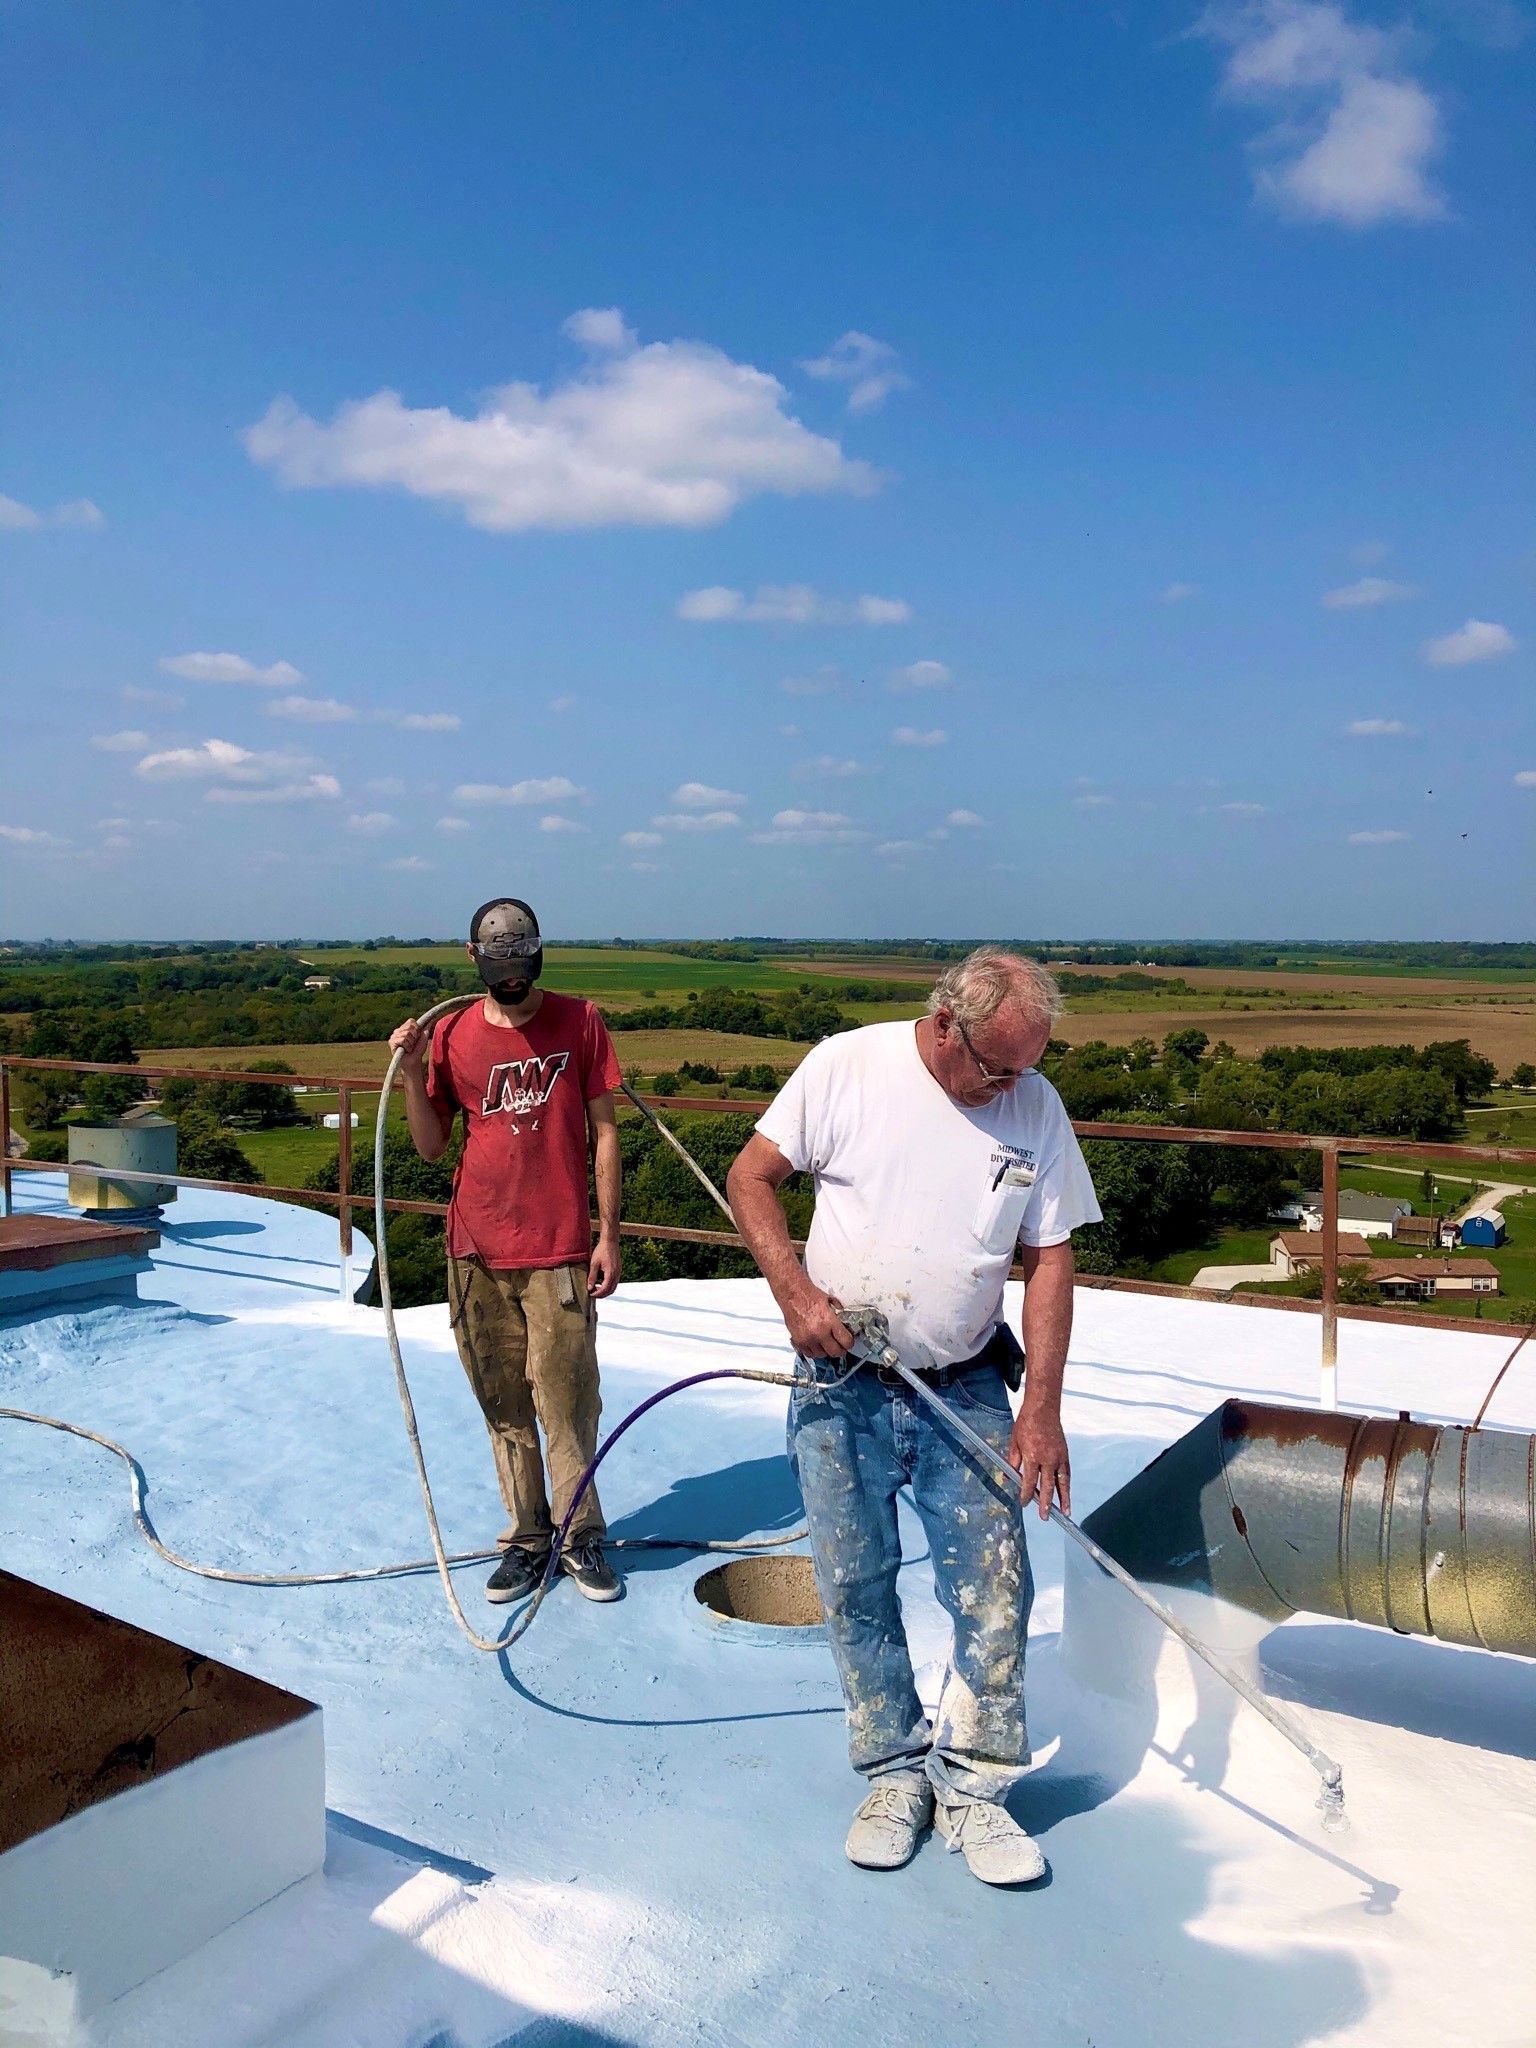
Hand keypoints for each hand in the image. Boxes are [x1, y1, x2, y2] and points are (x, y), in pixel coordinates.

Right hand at [388, 1018, 427, 1065]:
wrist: (413, 1061)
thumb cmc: (417, 1050)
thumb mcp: (424, 1038)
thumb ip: (426, 1028)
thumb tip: (431, 1020)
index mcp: (405, 1028)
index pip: (411, 1021)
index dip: (417, 1029)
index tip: (417, 1036)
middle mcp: (398, 1030)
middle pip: (409, 1027)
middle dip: (414, 1037)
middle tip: (413, 1044)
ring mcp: (394, 1036)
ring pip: (406, 1034)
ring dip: (411, 1043)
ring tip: (409, 1048)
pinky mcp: (391, 1042)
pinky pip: (402, 1039)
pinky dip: (407, 1046)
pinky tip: (406, 1050)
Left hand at [588, 1233, 620, 1299]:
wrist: (610, 1241)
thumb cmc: (601, 1250)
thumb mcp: (594, 1264)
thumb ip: (592, 1277)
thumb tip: (589, 1288)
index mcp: (610, 1273)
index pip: (605, 1289)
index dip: (597, 1294)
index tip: (590, 1294)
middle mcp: (616, 1274)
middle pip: (611, 1291)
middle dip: (602, 1295)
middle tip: (593, 1293)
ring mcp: (619, 1272)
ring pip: (613, 1287)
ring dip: (605, 1290)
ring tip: (596, 1288)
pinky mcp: (618, 1270)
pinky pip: (614, 1281)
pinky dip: (608, 1285)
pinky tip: (600, 1281)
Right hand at [780, 1285, 855, 1359]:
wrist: (791, 1293)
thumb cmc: (808, 1295)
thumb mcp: (829, 1300)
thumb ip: (838, 1311)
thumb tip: (845, 1320)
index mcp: (829, 1321)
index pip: (846, 1341)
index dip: (850, 1342)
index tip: (849, 1341)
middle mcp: (818, 1332)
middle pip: (835, 1352)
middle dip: (840, 1349)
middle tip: (840, 1345)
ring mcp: (807, 1338)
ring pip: (822, 1355)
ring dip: (826, 1350)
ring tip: (827, 1343)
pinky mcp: (798, 1341)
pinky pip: (809, 1353)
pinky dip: (814, 1351)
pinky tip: (816, 1344)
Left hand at [1008, 1406, 1070, 1520]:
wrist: (1043, 1409)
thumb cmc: (1026, 1424)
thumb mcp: (1014, 1443)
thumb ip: (1012, 1462)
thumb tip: (1008, 1478)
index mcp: (1032, 1456)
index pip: (1029, 1481)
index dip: (1026, 1494)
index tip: (1024, 1503)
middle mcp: (1047, 1459)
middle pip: (1047, 1486)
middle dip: (1045, 1503)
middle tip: (1044, 1517)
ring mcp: (1058, 1457)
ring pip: (1062, 1482)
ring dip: (1063, 1499)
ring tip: (1064, 1513)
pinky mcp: (1065, 1454)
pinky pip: (1067, 1474)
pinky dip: (1067, 1486)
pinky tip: (1067, 1495)